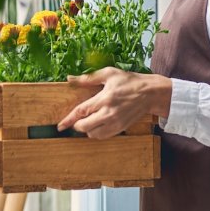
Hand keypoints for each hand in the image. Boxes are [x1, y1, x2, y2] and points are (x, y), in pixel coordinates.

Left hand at [57, 67, 171, 138]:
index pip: (80, 112)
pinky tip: (99, 124)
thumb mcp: (109, 74)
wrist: (150, 93)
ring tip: (90, 120)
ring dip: (87, 129)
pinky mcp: (121, 128)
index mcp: (104, 98)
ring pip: (93, 134)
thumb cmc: (130, 81)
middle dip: (77, 125)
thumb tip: (70, 79)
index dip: (68, 120)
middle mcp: (109, 113)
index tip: (59, 126)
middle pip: (84, 127)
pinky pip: (103, 136)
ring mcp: (116, 122)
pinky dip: (97, 133)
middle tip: (78, 119)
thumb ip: (88, 78)